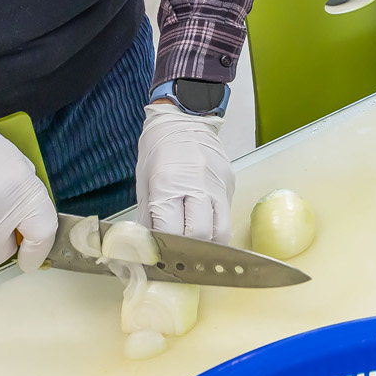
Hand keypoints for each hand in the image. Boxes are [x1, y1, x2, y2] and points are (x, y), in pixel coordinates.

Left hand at [137, 103, 234, 243]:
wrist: (184, 118)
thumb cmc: (159, 149)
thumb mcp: (145, 185)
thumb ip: (150, 220)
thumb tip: (149, 249)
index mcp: (168, 183)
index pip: (172, 232)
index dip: (166, 250)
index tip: (161, 257)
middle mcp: (198, 183)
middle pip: (201, 235)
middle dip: (189, 252)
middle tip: (179, 255)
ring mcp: (219, 184)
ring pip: (221, 232)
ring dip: (208, 245)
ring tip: (195, 246)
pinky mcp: (230, 184)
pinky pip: (227, 216)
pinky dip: (216, 228)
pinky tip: (204, 226)